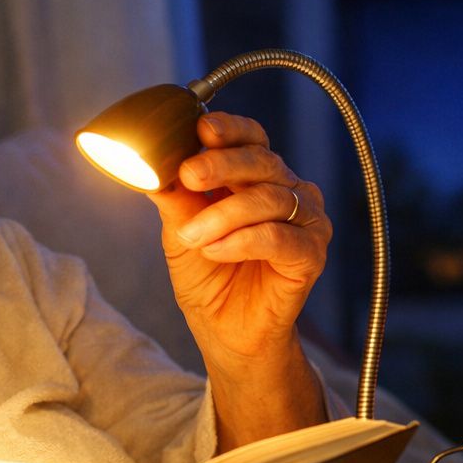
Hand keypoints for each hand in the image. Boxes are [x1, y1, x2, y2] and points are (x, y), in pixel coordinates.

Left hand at [147, 114, 330, 365]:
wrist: (226, 333)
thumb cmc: (208, 278)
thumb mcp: (180, 232)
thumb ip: (174, 198)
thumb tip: (151, 164)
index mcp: (257, 177)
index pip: (252, 139)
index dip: (231, 130)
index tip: (202, 130)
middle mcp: (288, 191)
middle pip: (262, 161)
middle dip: (222, 165)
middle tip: (189, 176)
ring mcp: (305, 221)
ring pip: (269, 199)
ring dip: (223, 215)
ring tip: (192, 237)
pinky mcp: (312, 254)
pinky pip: (279, 237)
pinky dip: (243, 241)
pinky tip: (216, 250)